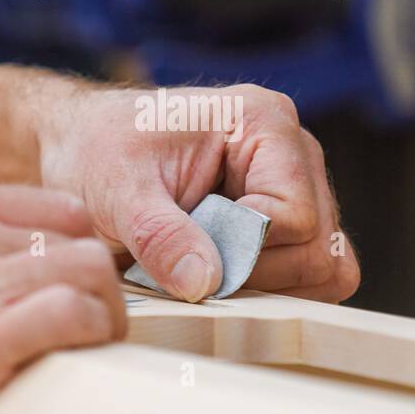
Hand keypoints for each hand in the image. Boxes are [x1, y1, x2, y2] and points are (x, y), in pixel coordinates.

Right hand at [0, 183, 125, 413]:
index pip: (51, 206)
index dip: (74, 247)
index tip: (76, 282)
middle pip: (78, 236)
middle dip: (96, 280)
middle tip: (94, 320)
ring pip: (90, 270)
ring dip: (104, 311)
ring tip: (94, 343)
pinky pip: (76, 314)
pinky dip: (92, 335)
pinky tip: (81, 354)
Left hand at [37, 83, 359, 302]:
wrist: (87, 149)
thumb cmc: (102, 153)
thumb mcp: (118, 192)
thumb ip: (160, 236)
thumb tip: (205, 283)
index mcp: (264, 123)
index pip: (296, 216)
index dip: (247, 252)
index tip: (191, 252)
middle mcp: (296, 152)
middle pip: (318, 248)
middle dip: (255, 273)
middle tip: (190, 262)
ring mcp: (301, 187)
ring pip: (327, 268)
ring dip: (267, 286)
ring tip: (204, 265)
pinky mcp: (294, 222)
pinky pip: (314, 276)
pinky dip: (272, 290)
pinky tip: (220, 272)